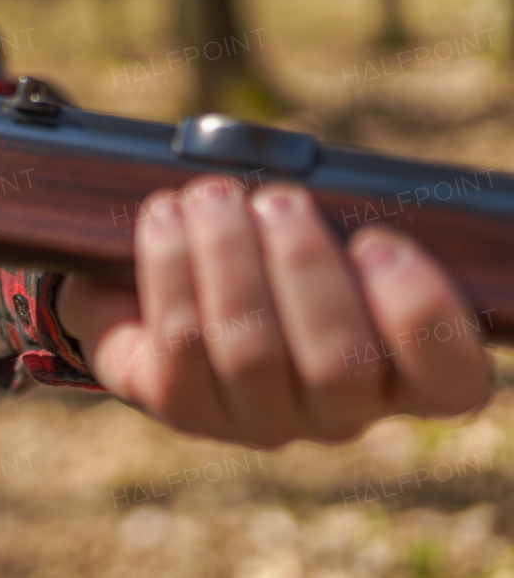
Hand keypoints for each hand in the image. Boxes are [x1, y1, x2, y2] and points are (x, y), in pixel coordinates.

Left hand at [56, 176, 491, 446]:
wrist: (167, 288)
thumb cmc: (268, 251)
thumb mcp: (316, 232)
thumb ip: (337, 225)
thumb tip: (305, 197)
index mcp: (400, 373)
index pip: (449, 379)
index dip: (420, 314)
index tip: (377, 241)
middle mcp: (337, 413)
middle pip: (336, 363)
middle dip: (302, 265)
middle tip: (278, 198)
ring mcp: (259, 419)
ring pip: (249, 350)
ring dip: (228, 256)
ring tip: (213, 196)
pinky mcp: (183, 407)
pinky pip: (179, 342)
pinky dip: (171, 267)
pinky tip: (166, 217)